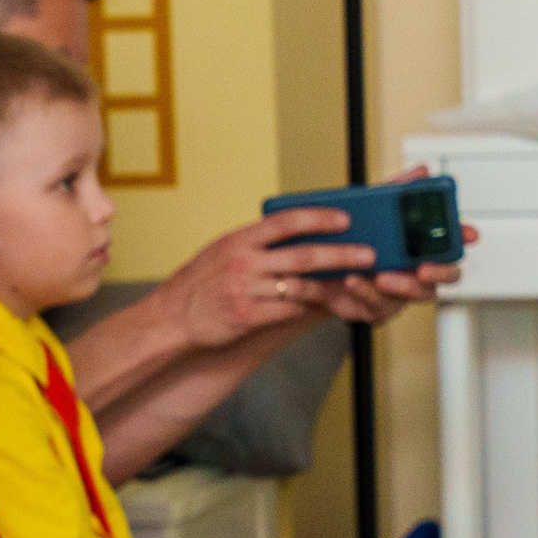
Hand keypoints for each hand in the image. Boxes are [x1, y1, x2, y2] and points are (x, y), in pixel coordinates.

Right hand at [164, 206, 376, 349]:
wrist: (171, 319)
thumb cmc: (200, 283)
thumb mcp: (222, 250)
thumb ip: (256, 242)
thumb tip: (297, 232)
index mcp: (238, 240)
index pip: (286, 222)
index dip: (319, 218)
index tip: (346, 219)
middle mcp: (242, 263)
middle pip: (304, 255)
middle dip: (342, 254)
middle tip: (367, 254)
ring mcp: (244, 291)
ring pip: (299, 286)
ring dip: (328, 285)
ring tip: (348, 283)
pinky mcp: (246, 317)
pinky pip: (287, 310)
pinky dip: (304, 307)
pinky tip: (315, 305)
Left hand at [296, 170, 475, 324]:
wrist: (319, 270)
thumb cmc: (355, 241)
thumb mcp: (375, 212)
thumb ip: (398, 192)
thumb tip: (421, 170)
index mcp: (423, 247)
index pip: (453, 242)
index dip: (463, 238)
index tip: (469, 234)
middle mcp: (418, 271)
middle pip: (447, 275)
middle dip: (440, 272)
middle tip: (424, 268)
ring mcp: (400, 292)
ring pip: (415, 294)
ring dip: (401, 285)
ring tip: (382, 276)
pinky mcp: (376, 307)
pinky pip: (376, 303)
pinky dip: (364, 291)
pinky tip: (353, 280)